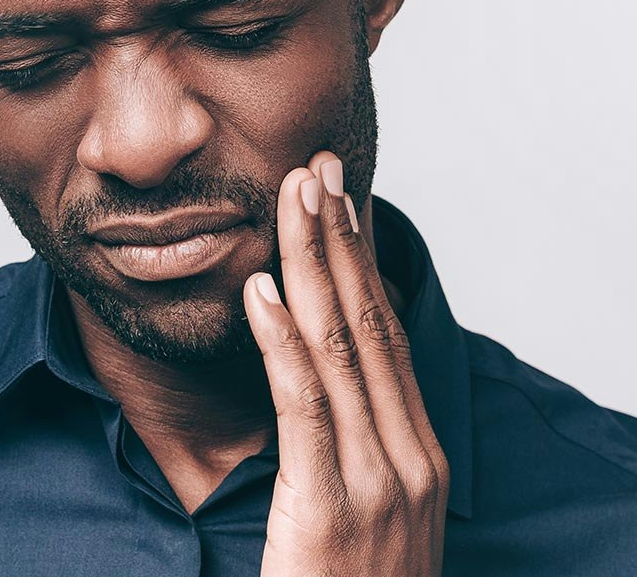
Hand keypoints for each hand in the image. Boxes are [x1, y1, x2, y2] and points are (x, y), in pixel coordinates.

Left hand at [243, 154, 448, 575]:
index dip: (361, 259)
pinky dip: (281, 340)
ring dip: (313, 263)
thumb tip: (319, 368)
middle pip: (368, 322)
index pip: (386, 332)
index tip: (340, 199)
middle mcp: (406, 457)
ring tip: (293, 199)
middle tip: (317, 168)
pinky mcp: (326, 510)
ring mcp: (375, 483)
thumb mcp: (371, 508)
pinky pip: (302, 406)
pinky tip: (262, 288)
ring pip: (339, 346)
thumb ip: (354, 441)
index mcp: (416, 452)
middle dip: (340, 238)